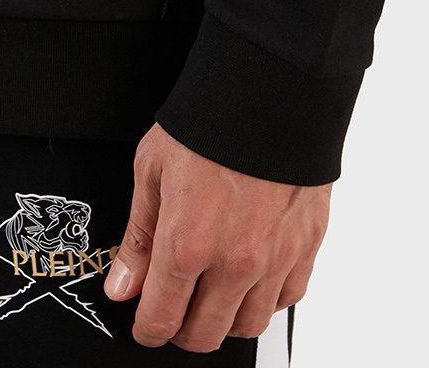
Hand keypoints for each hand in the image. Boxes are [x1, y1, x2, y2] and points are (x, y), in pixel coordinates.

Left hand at [104, 122, 329, 351]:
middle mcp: (233, 263)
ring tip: (211, 296)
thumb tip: (123, 286)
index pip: (162, 320)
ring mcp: (274, 260)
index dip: (148, 329)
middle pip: (205, 334)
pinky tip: (250, 279)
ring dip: (225, 320)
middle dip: (182, 331)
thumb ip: (138, 237)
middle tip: (174, 311)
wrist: (269, 93)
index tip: (145, 323)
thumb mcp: (152, 171)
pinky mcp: (306, 247)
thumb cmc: (208, 124)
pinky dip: (266, 300)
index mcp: (187, 244)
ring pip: (247, 326)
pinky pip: (286, 300)